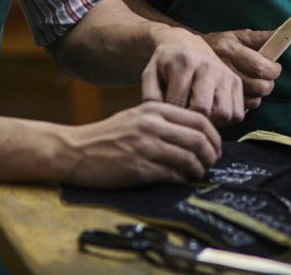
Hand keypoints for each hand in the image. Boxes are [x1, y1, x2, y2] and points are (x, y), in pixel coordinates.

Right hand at [59, 101, 221, 187]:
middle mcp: (152, 125)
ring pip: (189, 158)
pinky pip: (172, 175)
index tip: (215, 148)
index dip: (214, 136)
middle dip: (212, 154)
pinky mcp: (138, 169)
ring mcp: (145, 147)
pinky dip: (182, 179)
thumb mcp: (136, 116)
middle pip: (199, 139)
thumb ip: (163, 120)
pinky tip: (181, 181)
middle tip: (211, 163)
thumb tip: (194, 135)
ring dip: (199, 169)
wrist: (75, 150)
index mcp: (153, 109)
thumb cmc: (107, 135)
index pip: (198, 120)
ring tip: (197, 174)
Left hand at [142, 27, 245, 125]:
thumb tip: (163, 118)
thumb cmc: (165, 63)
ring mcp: (225, 73)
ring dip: (211, 122)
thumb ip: (150, 96)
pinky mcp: (236, 81)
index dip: (172, 116)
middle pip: (205, 110)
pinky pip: (237, 113)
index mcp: (185, 63)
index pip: (180, 104)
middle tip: (183, 119)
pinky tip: (210, 113)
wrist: (184, 43)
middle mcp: (209, 66)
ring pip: (225, 114)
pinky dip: (225, 121)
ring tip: (197, 117)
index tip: (167, 115)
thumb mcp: (150, 74)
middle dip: (192, 120)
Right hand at [201, 29, 281, 108]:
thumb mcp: (237, 36)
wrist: (190, 57)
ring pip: (252, 100)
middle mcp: (223, 68)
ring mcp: (218, 87)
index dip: (274, 70)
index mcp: (229, 50)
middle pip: (258, 86)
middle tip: (266, 78)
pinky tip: (243, 93)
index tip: (275, 67)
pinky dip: (247, 102)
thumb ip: (260, 37)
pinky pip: (242, 109)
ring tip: (253, 85)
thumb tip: (281, 35)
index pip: (260, 67)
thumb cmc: (220, 46)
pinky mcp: (216, 100)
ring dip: (258, 94)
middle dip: (268, 84)